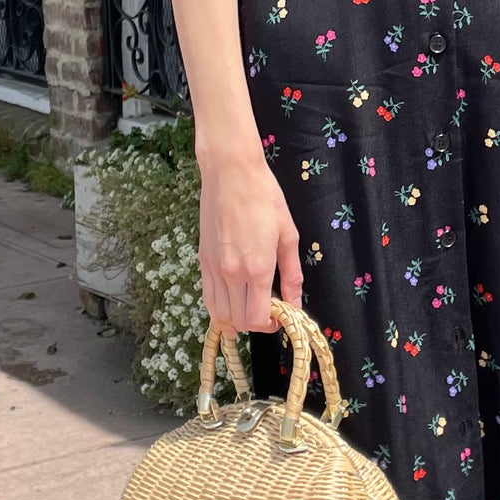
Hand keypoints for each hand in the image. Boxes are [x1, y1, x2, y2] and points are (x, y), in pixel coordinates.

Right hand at [198, 141, 301, 332]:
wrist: (230, 172)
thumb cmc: (264, 197)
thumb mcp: (288, 235)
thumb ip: (292, 274)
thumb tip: (296, 303)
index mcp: (257, 268)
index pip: (257, 318)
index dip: (269, 326)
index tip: (279, 318)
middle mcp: (231, 273)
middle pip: (237, 321)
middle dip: (254, 324)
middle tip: (268, 311)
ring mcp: (214, 268)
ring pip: (219, 313)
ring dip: (235, 319)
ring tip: (250, 306)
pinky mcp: (202, 259)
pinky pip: (208, 296)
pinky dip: (219, 306)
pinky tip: (232, 299)